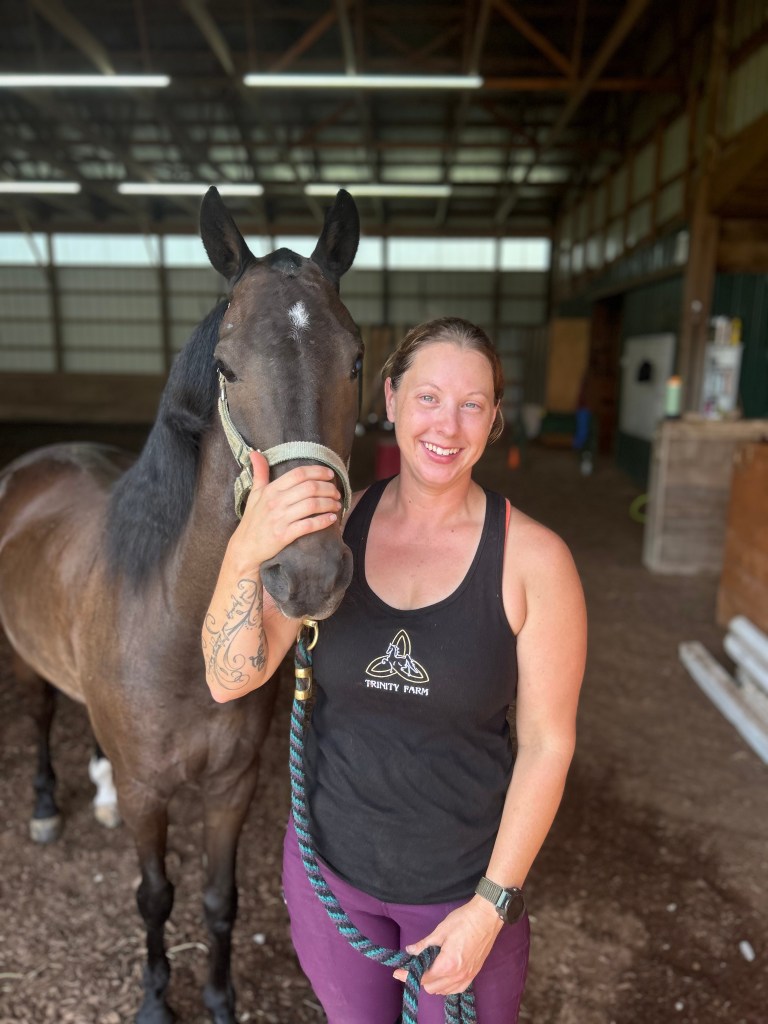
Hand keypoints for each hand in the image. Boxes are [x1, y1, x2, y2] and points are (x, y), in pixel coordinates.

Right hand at [227, 451, 341, 569]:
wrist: (245, 548)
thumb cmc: (253, 520)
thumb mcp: (254, 494)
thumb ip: (259, 473)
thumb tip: (255, 453)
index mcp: (271, 490)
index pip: (298, 474)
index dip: (317, 471)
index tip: (330, 474)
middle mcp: (276, 502)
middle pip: (310, 488)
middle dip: (328, 488)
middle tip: (337, 492)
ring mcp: (280, 519)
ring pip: (312, 505)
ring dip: (329, 503)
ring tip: (337, 505)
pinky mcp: (284, 535)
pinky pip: (308, 525)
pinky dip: (323, 521)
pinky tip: (332, 519)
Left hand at [392, 897, 502, 995]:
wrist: (487, 918)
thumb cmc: (464, 921)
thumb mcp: (440, 931)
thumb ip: (424, 945)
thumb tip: (410, 951)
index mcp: (448, 964)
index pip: (423, 978)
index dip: (408, 975)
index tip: (397, 972)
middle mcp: (458, 975)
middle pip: (432, 988)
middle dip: (419, 980)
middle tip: (410, 968)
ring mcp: (467, 976)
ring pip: (444, 991)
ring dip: (432, 984)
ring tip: (425, 970)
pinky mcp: (474, 974)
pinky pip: (456, 989)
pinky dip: (446, 987)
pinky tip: (442, 977)